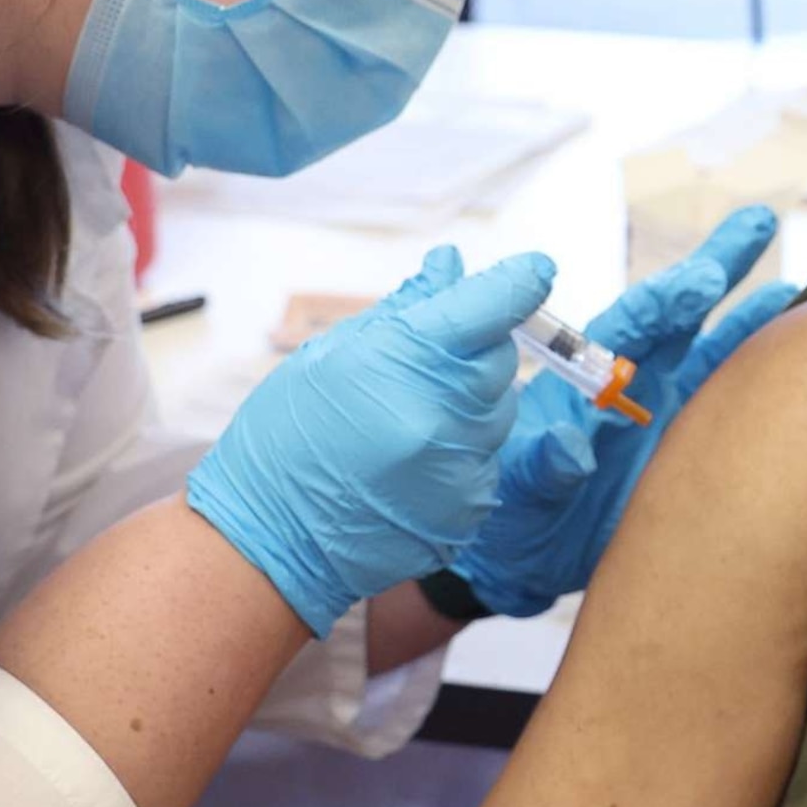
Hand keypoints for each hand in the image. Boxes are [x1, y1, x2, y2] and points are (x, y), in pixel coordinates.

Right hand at [190, 246, 553, 635]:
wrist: (269, 540)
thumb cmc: (286, 438)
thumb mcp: (329, 356)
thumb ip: (403, 310)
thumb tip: (451, 266)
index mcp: (406, 361)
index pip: (495, 305)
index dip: (521, 281)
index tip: (536, 269)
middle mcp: (445, 414)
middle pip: (502, 359)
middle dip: (476, 350)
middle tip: (425, 365)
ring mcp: (462, 467)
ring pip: (499, 411)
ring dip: (468, 405)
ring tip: (404, 422)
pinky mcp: (472, 509)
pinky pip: (487, 460)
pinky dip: (460, 452)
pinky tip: (410, 465)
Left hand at [449, 208, 797, 618]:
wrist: (525, 563)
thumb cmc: (509, 519)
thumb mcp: (516, 491)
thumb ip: (542, 465)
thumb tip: (569, 445)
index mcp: (585, 376)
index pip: (633, 323)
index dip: (668, 299)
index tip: (702, 280)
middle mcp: (634, 383)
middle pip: (683, 314)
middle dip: (719, 266)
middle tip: (758, 220)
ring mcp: (667, 413)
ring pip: (720, 354)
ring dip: (759, 322)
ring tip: (805, 290)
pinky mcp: (691, 449)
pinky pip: (736, 409)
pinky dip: (770, 384)